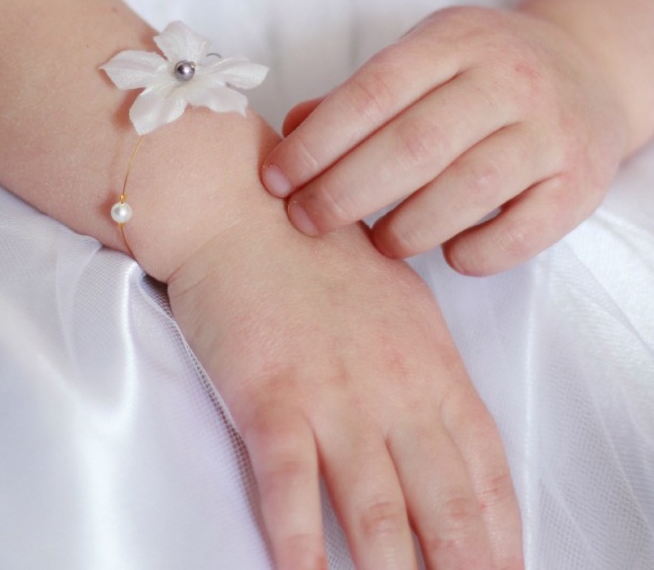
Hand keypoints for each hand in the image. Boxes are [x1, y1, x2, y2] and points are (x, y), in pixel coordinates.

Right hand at [168, 216, 523, 569]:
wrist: (243, 210)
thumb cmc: (317, 255)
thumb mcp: (398, 302)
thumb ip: (426, 371)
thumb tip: (443, 435)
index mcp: (431, 362)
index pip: (486, 469)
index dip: (502, 537)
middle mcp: (394, 386)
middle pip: (445, 504)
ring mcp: (333, 393)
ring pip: (377, 512)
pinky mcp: (271, 395)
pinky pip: (289, 487)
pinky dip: (301, 546)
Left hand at [261, 6, 627, 274]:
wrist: (585, 68)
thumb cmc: (480, 70)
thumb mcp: (422, 56)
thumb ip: (357, 96)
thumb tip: (290, 134)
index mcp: (455, 40)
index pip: (375, 91)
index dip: (319, 141)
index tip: (276, 180)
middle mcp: (507, 79)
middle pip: (415, 146)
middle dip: (346, 191)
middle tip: (306, 222)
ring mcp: (550, 131)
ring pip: (468, 189)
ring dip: (407, 228)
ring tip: (375, 242)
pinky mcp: (579, 182)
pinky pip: (523, 231)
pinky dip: (476, 252)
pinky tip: (445, 254)